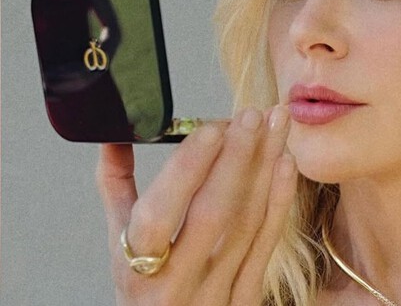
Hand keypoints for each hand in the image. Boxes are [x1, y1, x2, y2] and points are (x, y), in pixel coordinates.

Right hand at [96, 106, 296, 304]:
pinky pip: (267, 243)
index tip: (211, 128)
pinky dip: (279, 200)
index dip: (185, 171)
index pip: (158, 216)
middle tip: (252, 115)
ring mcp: (216, 294)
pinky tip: (285, 163)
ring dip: (264, 167)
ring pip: (247, 222)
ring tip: (276, 125)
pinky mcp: (247, 298)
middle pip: (213, 214)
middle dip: (236, 158)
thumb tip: (113, 134)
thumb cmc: (142, 284)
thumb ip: (116, 185)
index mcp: (136, 268)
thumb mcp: (119, 242)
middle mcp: (176, 284)